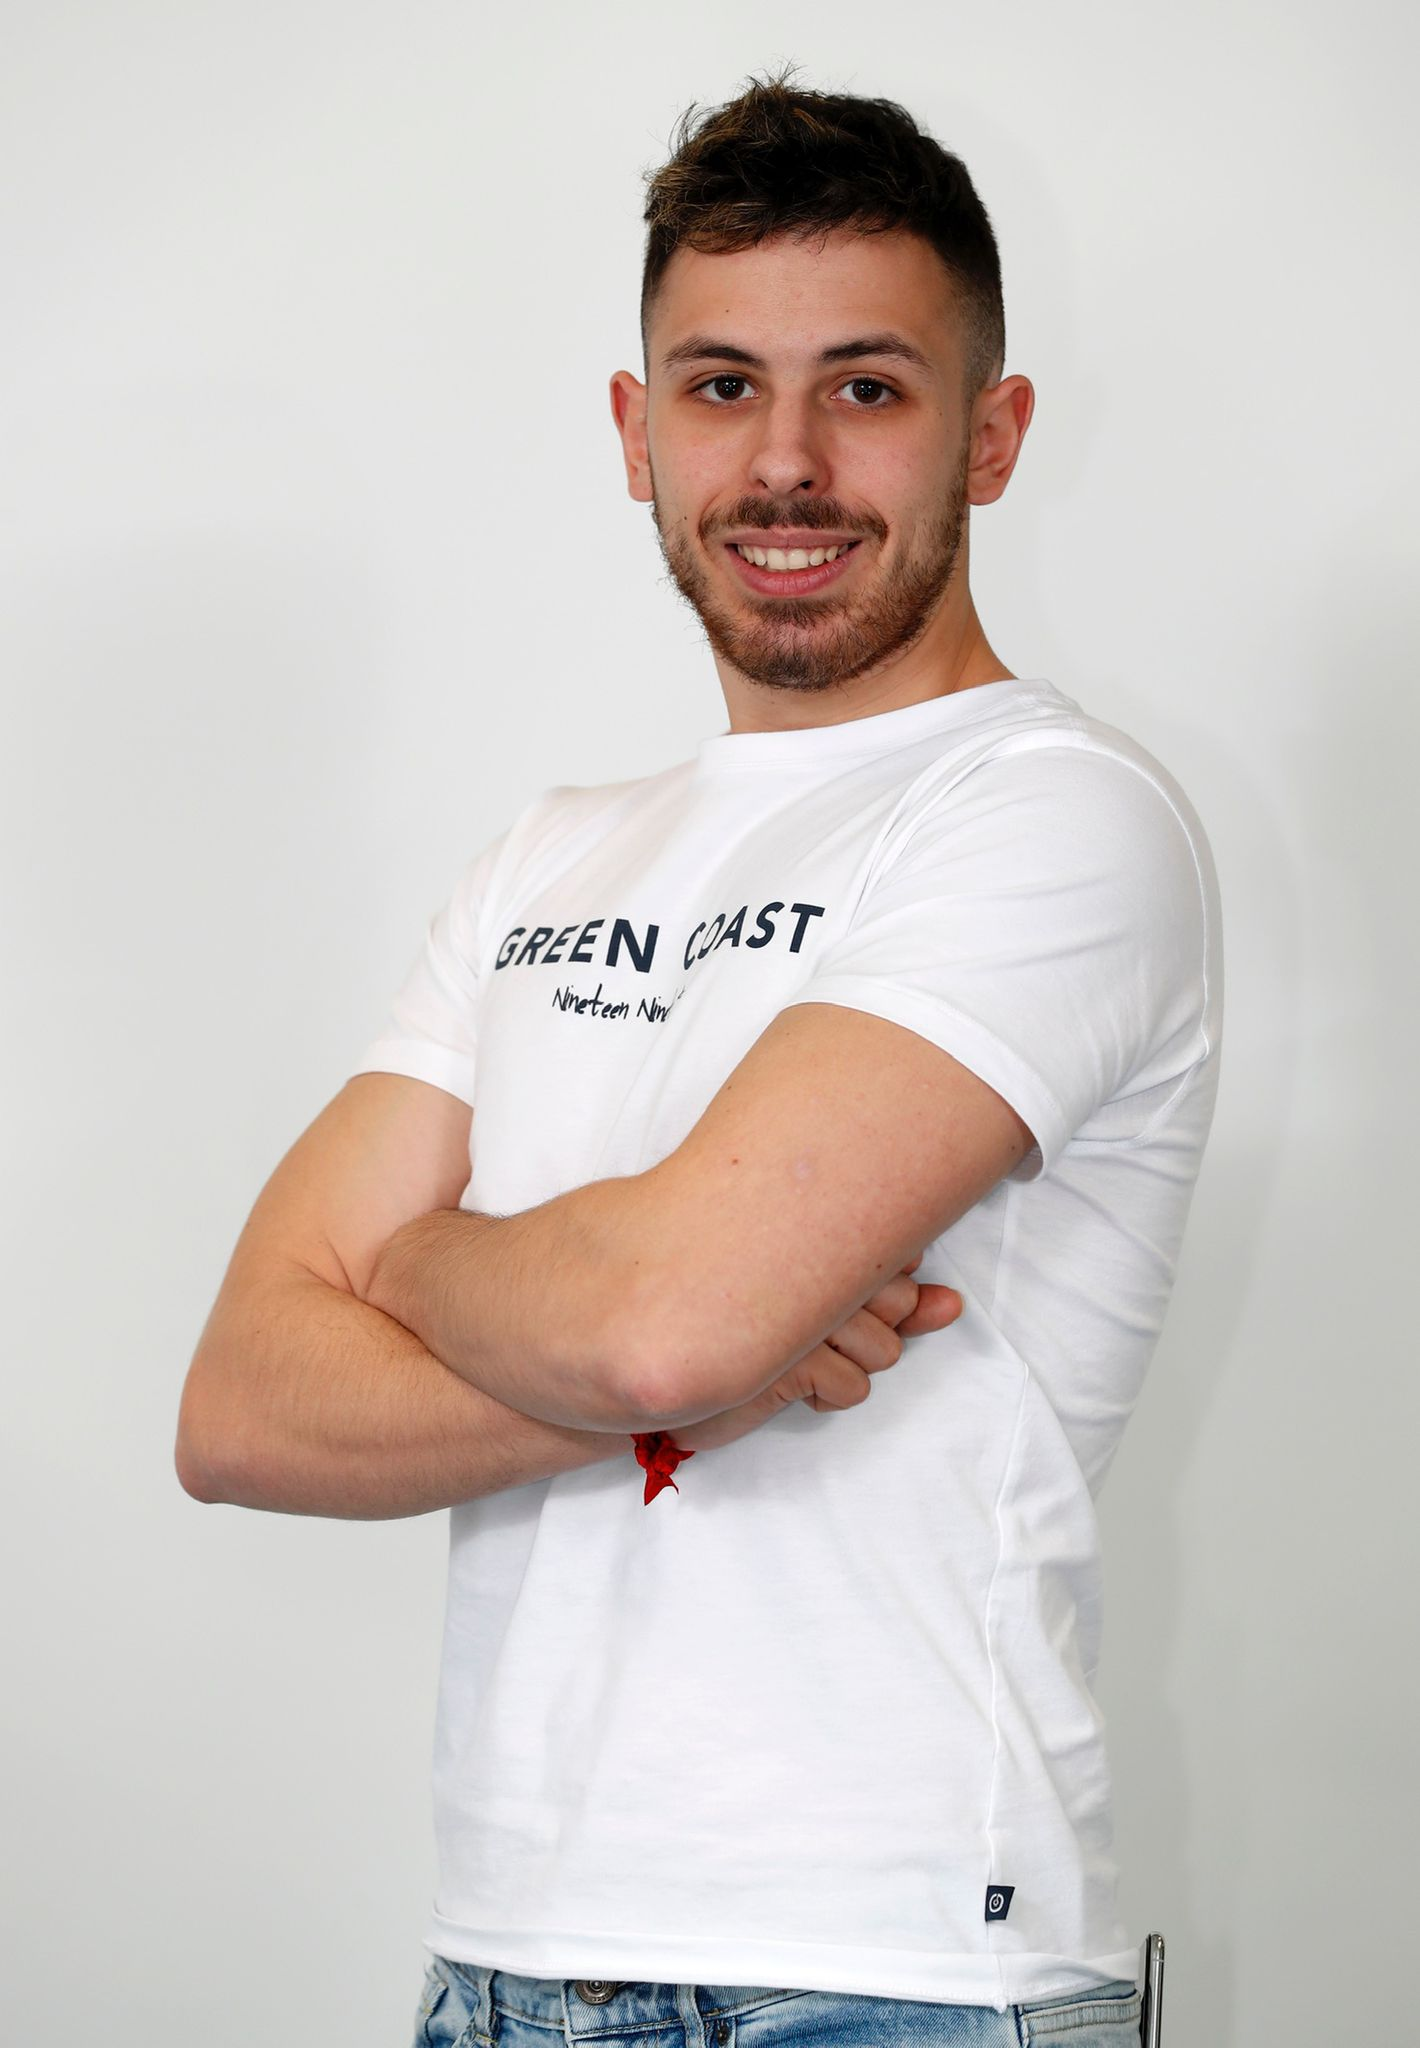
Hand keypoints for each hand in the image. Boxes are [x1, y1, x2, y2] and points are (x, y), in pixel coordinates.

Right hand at [670, 1254, 962, 1452]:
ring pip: (883, 1350)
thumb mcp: (832, 1311)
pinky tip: (789, 1383)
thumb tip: (954, 1304)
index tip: (841, 1300)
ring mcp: (799, 1314)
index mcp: (814, 1239)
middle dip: (874, 1331)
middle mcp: (811, 1269)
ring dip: (849, 1364)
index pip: (896, 1262)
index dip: (890, 1291)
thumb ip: (896, 1301)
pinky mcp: (786, 1362)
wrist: (669, 1362)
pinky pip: (852, 1388)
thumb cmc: (752, 1331)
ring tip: (801, 1354)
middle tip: (819, 1332)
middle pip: (900, 1305)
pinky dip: (827, 1395)